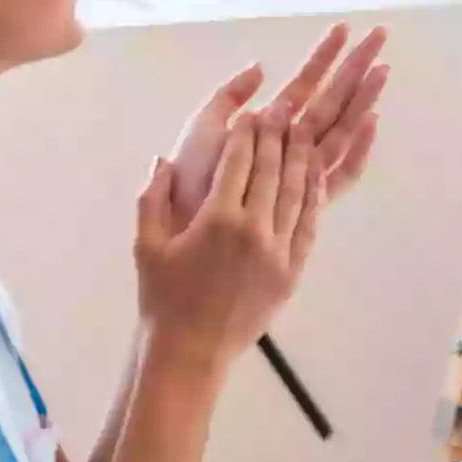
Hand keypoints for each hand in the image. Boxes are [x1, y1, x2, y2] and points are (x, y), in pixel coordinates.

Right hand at [136, 108, 324, 363]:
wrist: (192, 352)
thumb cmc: (163, 300)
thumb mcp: (146, 247)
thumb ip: (153, 199)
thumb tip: (162, 159)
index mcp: (216, 220)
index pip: (238, 162)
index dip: (246, 133)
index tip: (252, 111)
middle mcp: (253, 231)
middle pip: (273, 170)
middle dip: (278, 135)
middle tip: (285, 109)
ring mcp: (278, 252)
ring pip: (297, 193)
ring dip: (302, 158)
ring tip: (305, 131)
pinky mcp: (292, 271)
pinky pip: (309, 225)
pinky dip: (314, 195)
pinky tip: (315, 176)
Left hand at [168, 23, 387, 224]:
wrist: (184, 221)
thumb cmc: (191, 178)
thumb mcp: (204, 125)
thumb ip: (230, 95)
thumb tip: (262, 66)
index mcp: (268, 123)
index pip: (304, 82)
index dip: (323, 56)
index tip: (342, 27)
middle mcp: (290, 143)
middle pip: (332, 99)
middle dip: (354, 68)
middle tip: (379, 35)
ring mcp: (301, 169)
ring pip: (342, 127)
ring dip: (363, 97)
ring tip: (383, 68)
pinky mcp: (306, 197)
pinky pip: (341, 172)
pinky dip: (358, 148)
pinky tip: (372, 120)